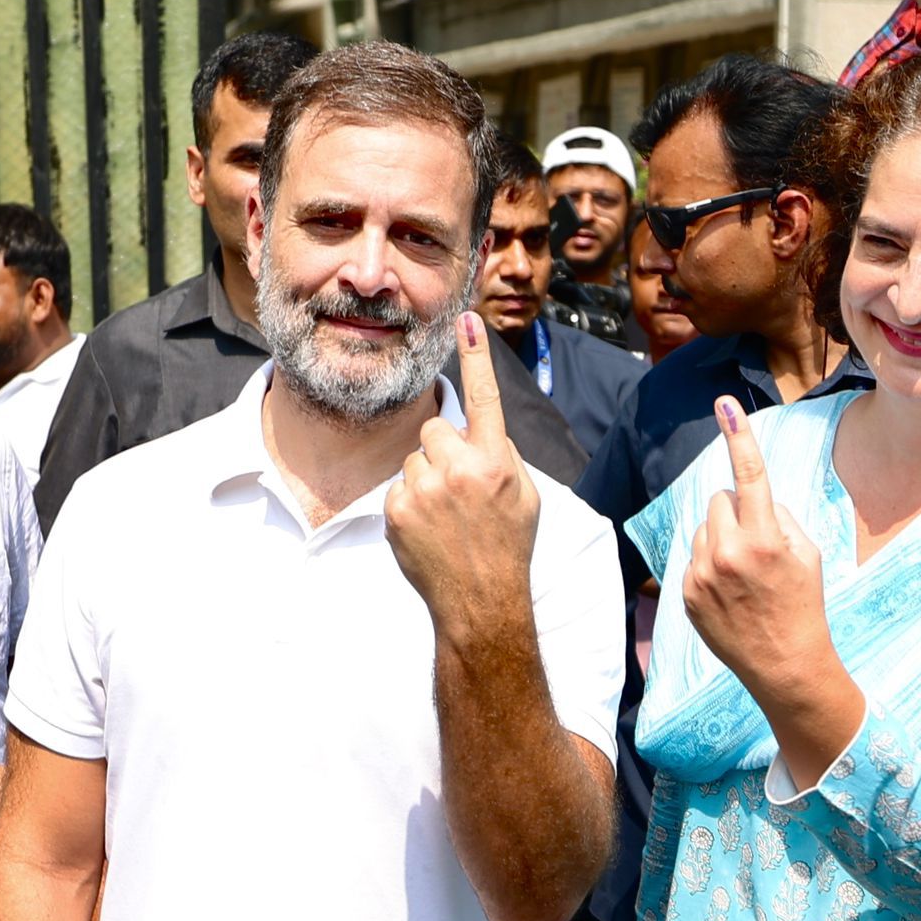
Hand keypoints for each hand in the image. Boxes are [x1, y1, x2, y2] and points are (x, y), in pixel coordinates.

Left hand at [385, 312, 539, 643]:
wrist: (481, 602)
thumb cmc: (507, 546)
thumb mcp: (524, 497)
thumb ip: (503, 456)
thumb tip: (478, 429)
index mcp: (497, 463)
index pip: (485, 399)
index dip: (477, 357)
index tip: (468, 319)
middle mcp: (460, 471)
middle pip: (435, 429)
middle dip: (443, 451)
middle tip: (460, 489)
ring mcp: (424, 491)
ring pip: (414, 459)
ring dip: (425, 479)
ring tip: (446, 517)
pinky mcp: (397, 510)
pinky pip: (397, 488)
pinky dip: (409, 506)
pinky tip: (429, 531)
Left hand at [683, 399, 829, 698]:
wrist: (785, 666)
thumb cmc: (803, 605)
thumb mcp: (808, 555)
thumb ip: (777, 517)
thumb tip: (750, 496)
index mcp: (764, 539)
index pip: (750, 476)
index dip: (739, 436)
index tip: (725, 403)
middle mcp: (727, 553)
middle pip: (721, 499)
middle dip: (738, 511)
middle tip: (758, 545)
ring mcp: (701, 575)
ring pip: (704, 527)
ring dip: (721, 537)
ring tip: (744, 575)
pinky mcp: (685, 593)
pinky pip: (694, 556)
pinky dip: (709, 565)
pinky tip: (729, 594)